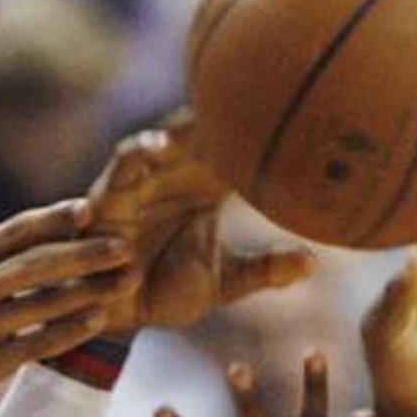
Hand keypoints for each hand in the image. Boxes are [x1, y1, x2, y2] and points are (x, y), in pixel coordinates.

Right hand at [0, 143, 135, 416]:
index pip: (12, 232)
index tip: (89, 206)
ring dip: (89, 291)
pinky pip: (37, 345)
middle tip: (126, 243)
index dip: (52, 219)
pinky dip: (70, 332)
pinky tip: (100, 319)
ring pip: (44, 305)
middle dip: (85, 253)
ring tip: (128, 279)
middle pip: (38, 265)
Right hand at [87, 117, 313, 333]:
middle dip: (198, 119)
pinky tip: (149, 152)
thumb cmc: (173, 287)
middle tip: (227, 100)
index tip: (269, 100)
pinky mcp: (104, 208)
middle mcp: (165, 179)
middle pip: (183, 137)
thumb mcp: (225, 280)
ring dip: (157, 139)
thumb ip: (265, 269)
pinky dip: (127, 165)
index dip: (238, 124)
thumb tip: (312, 264)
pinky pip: (112, 181)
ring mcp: (132, 189)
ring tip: (175, 132)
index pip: (219, 145)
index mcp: (197, 186)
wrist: (130, 317)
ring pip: (144, 151)